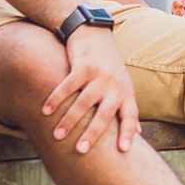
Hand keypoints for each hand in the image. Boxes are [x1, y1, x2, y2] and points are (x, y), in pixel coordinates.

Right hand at [41, 25, 140, 153]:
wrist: (95, 33)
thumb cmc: (109, 66)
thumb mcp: (123, 85)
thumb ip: (128, 109)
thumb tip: (139, 133)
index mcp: (126, 93)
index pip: (130, 116)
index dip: (128, 133)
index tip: (123, 150)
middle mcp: (115, 85)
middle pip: (104, 114)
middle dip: (92, 133)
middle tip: (80, 150)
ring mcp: (99, 75)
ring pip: (83, 103)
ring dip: (68, 121)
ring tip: (58, 135)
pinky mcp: (83, 66)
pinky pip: (67, 86)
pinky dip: (55, 99)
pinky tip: (45, 111)